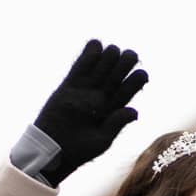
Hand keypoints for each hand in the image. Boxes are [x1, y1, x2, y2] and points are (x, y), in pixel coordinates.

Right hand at [32, 40, 148, 182]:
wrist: (53, 149)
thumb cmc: (79, 150)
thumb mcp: (102, 141)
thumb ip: (117, 124)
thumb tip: (134, 111)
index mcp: (114, 108)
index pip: (130, 87)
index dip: (137, 79)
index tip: (142, 75)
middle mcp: (102, 95)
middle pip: (119, 71)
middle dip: (126, 61)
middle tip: (128, 57)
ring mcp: (86, 88)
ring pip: (103, 64)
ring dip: (110, 55)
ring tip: (111, 54)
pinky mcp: (70, 84)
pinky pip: (81, 64)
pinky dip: (90, 53)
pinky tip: (97, 46)